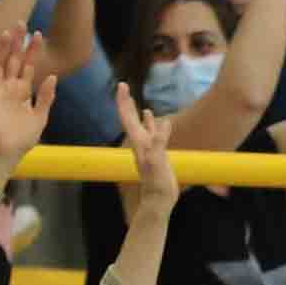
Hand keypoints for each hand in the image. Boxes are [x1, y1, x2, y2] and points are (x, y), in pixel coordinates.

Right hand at [0, 27, 53, 164]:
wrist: (11, 150)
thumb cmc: (25, 136)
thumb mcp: (40, 115)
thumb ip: (46, 97)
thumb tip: (52, 76)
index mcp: (23, 89)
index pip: (28, 65)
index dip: (32, 50)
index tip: (37, 34)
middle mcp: (10, 86)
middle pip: (13, 59)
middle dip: (17, 42)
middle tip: (21, 22)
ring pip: (0, 64)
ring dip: (2, 48)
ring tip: (7, 31)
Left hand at [115, 84, 179, 219]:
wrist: (158, 200)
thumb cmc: (157, 184)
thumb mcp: (158, 162)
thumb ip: (159, 142)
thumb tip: (164, 122)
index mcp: (138, 142)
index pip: (128, 118)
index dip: (124, 102)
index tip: (122, 85)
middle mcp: (140, 142)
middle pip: (129, 118)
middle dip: (125, 102)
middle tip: (122, 85)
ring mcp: (147, 147)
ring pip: (138, 124)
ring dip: (135, 110)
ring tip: (133, 96)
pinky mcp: (156, 152)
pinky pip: (152, 132)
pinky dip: (150, 122)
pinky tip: (151, 115)